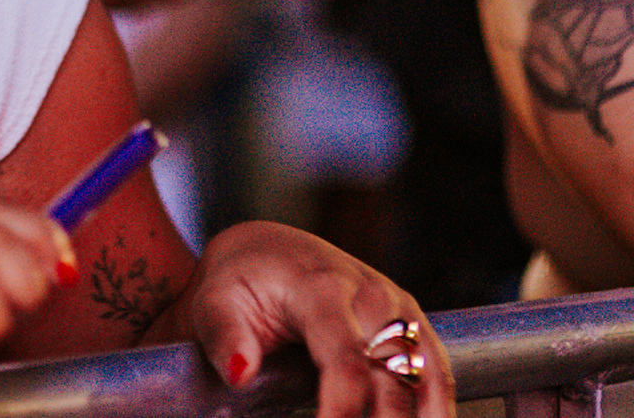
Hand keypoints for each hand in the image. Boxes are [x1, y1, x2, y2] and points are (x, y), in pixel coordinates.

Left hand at [183, 222, 453, 417]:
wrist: (267, 251)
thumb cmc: (238, 283)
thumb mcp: (215, 303)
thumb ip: (225, 337)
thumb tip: (239, 373)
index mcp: (321, 288)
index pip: (346, 360)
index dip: (342, 409)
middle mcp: (371, 295)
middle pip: (394, 378)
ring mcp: (398, 308)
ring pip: (428, 379)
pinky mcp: (412, 324)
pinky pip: (438, 375)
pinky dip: (435, 411)